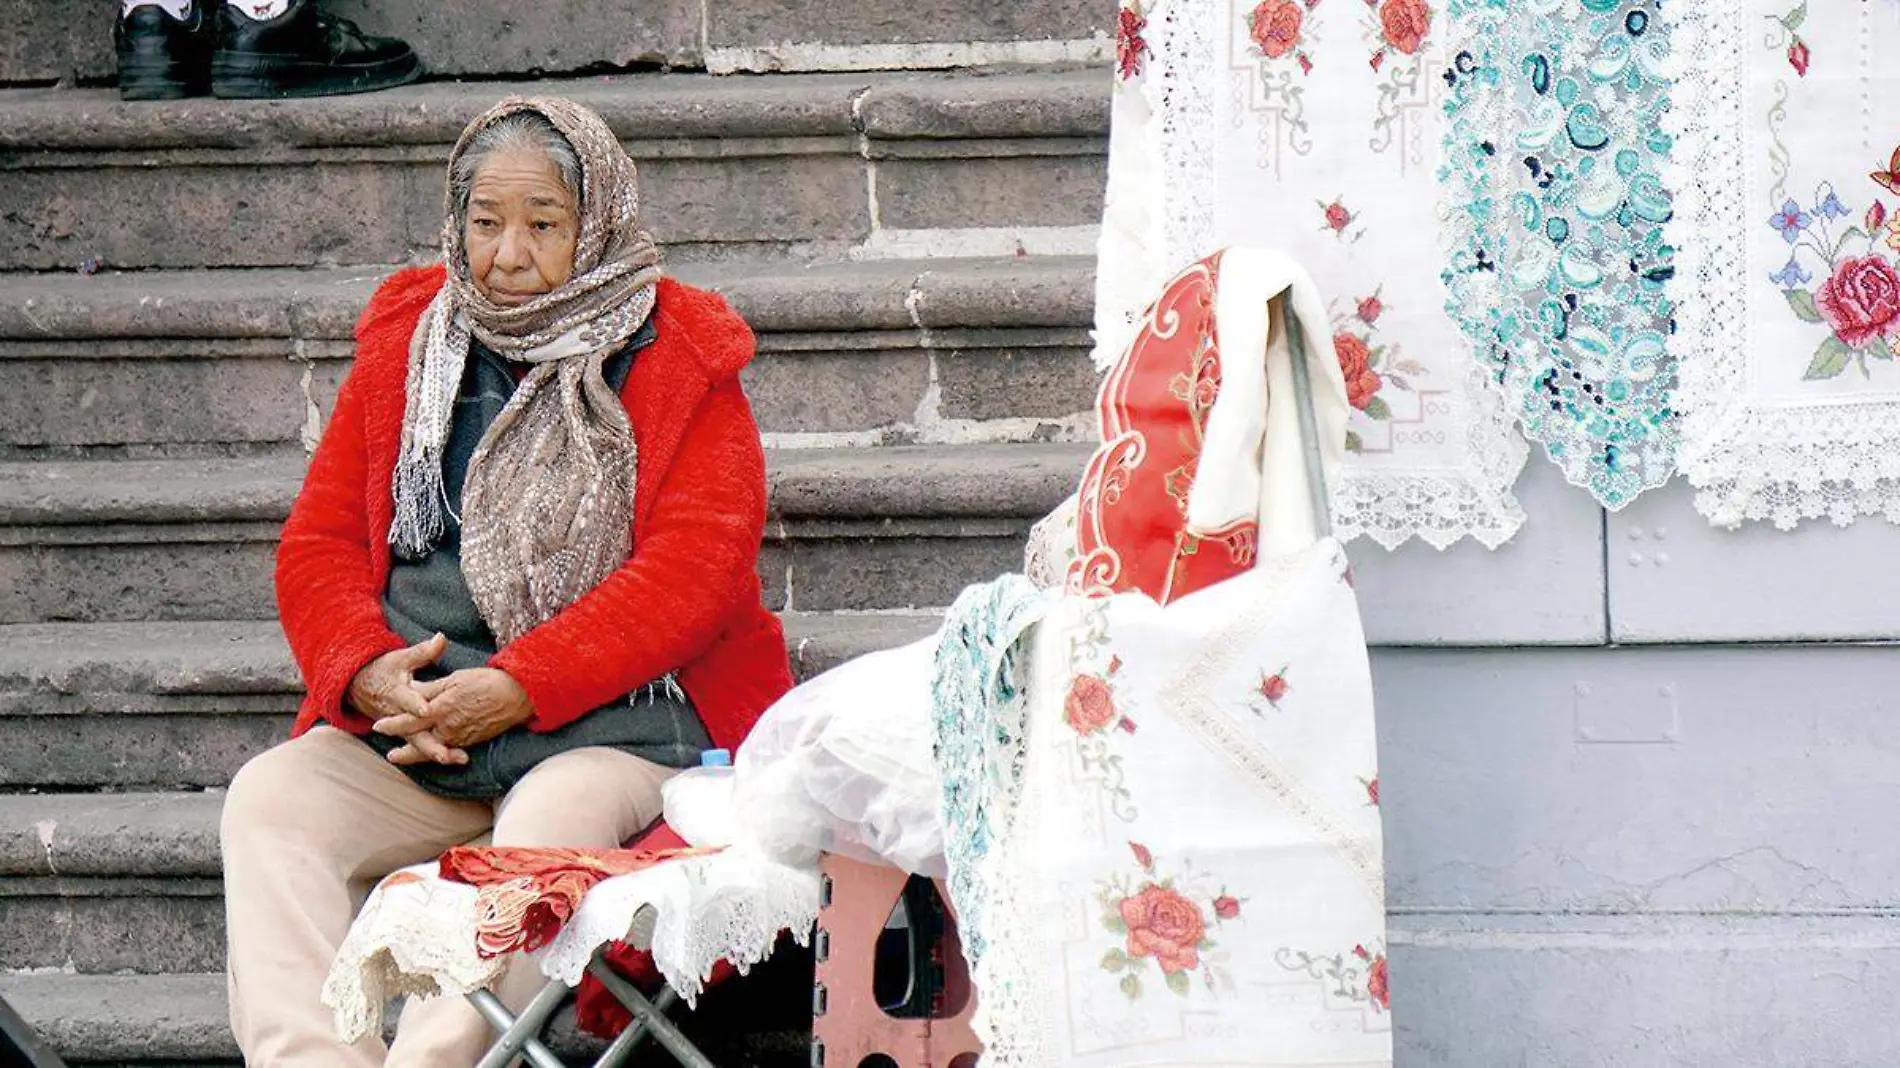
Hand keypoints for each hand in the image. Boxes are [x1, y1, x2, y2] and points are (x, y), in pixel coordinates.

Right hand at [349, 634, 466, 766]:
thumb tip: (442, 637)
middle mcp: (398, 714)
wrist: (360, 686)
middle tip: (445, 754)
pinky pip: (419, 746)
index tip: (426, 710)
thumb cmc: (384, 669)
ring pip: (418, 743)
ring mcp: (401, 727)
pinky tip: (454, 759)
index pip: (407, 700)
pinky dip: (434, 754)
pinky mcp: (405, 733)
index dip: (416, 705)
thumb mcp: (401, 658)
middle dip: (429, 744)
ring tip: (455, 759)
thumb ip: (423, 652)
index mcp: (398, 693)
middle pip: (414, 732)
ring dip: (436, 752)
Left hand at [375, 667, 534, 755]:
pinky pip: (451, 750)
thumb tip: (413, 693)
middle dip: (404, 751)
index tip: (378, 727)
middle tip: (390, 756)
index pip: (410, 720)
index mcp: (440, 709)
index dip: (393, 724)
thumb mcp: (454, 679)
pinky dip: (441, 754)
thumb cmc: (486, 682)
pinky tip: (437, 754)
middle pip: (420, 742)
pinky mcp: (472, 741)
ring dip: (419, 755)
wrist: (516, 695)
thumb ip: (432, 689)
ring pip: (435, 750)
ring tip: (405, 757)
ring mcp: (461, 737)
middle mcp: (448, 727)